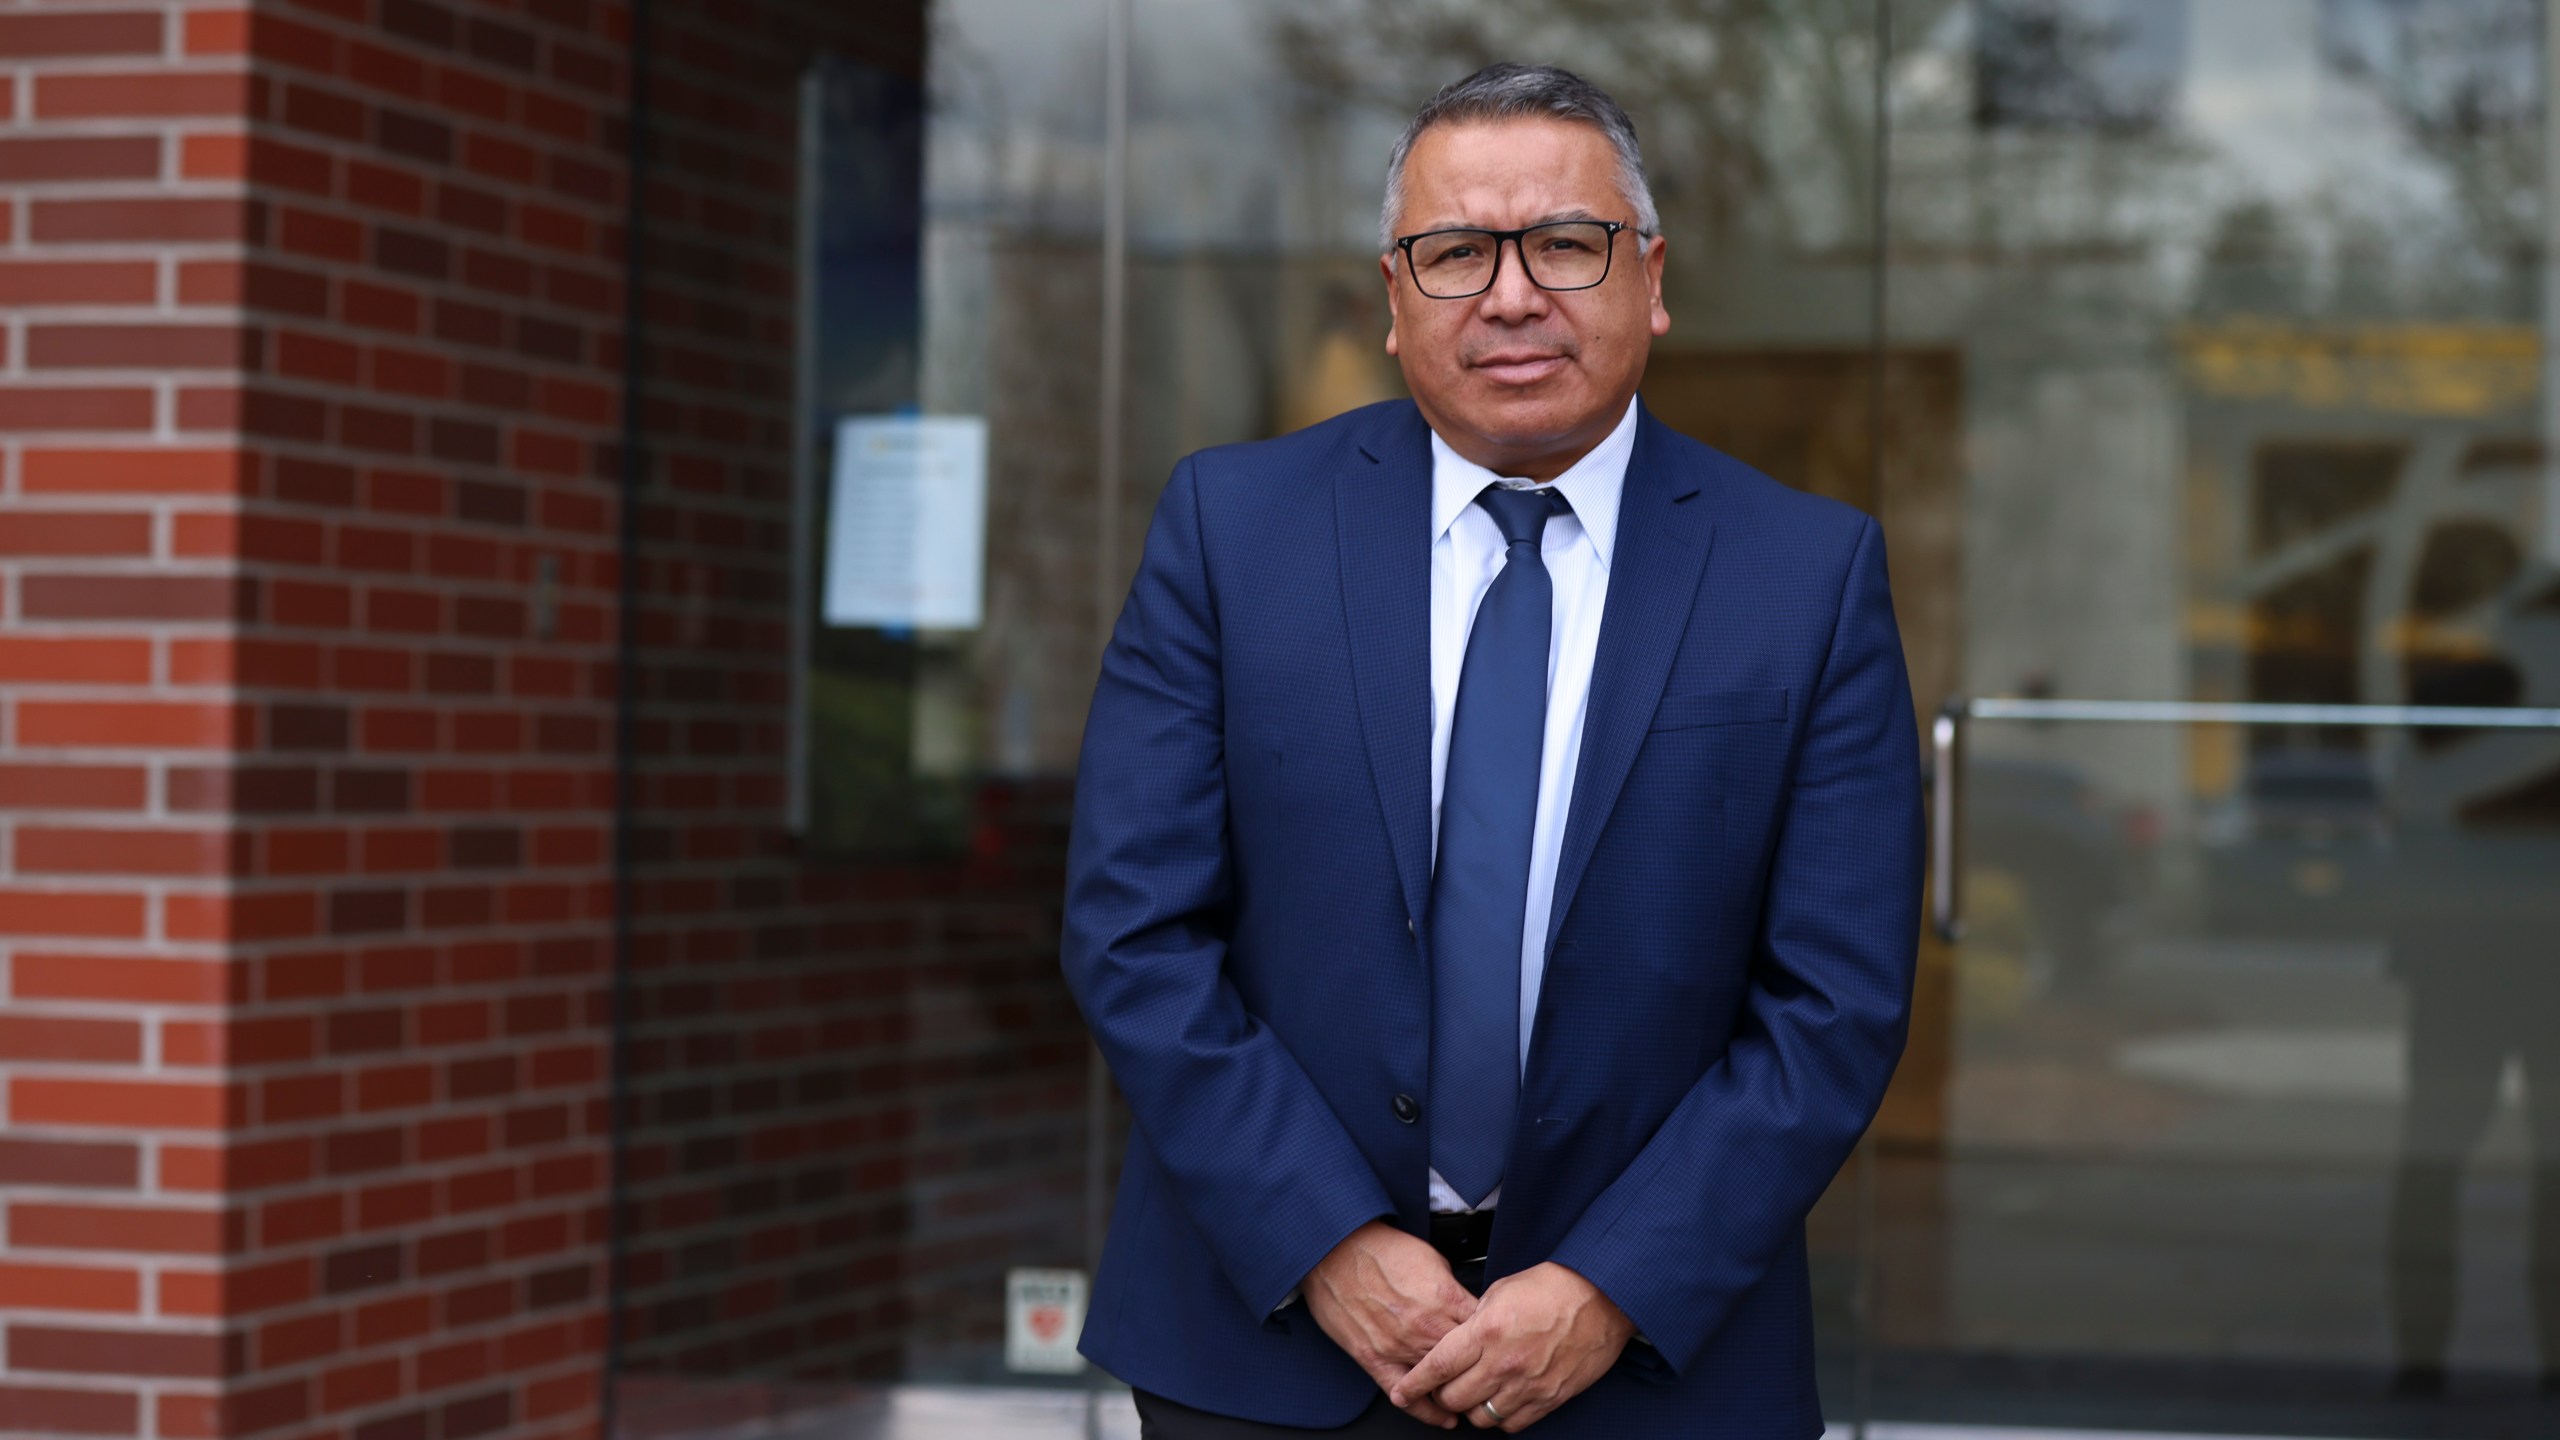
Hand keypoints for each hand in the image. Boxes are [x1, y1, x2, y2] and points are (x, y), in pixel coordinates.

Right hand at [1303, 1221, 1478, 1428]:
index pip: (1485, 1333)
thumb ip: (1453, 1289)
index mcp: (1445, 1299)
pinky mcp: (1374, 1358)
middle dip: (1482, 1370)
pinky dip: (1425, 1410)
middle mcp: (1425, 1327)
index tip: (1500, 1346)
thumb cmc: (1381, 1249)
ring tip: (1472, 1396)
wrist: (1337, 1249)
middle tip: (1491, 1375)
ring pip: (1440, 1383)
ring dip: (1457, 1390)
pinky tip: (1442, 1417)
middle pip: (1468, 1362)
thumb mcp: (1433, 1259)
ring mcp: (1399, 1346)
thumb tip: (1467, 1306)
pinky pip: (1404, 1394)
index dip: (1496, 1341)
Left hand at [1392, 1262, 1634, 1431]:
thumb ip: (1474, 1319)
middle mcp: (1504, 1361)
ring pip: (1481, 1417)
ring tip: (1477, 1392)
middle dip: (1443, 1395)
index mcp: (1487, 1330)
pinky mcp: (1549, 1398)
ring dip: (1472, 1408)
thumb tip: (1457, 1339)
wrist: (1602, 1297)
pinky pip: (1512, 1424)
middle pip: (1455, 1398)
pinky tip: (1502, 1400)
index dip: (1414, 1383)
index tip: (1402, 1390)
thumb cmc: (1553, 1287)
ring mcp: (1528, 1384)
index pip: (1438, 1366)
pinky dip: (1501, 1417)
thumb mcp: (1501, 1291)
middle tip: (1446, 1386)